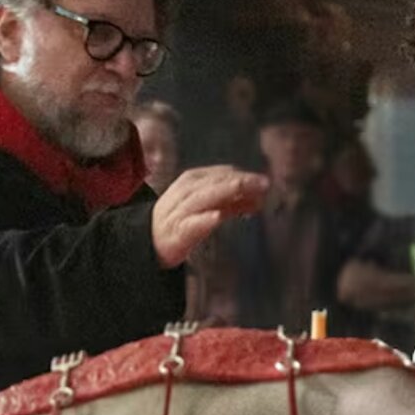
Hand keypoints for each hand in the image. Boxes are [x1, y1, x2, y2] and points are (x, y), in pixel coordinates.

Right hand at [151, 166, 268, 267]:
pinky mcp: (176, 232)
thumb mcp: (208, 207)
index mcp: (194, 181)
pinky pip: (191, 224)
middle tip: (265, 183)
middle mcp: (187, 191)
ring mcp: (181, 211)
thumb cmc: (182, 221)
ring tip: (246, 191)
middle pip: (217, 182)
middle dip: (241, 182)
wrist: (149, 241)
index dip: (245, 177)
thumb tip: (258, 199)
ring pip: (205, 197)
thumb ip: (232, 203)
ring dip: (227, 193)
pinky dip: (204, 219)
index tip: (265, 184)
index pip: (222, 174)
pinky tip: (217, 217)